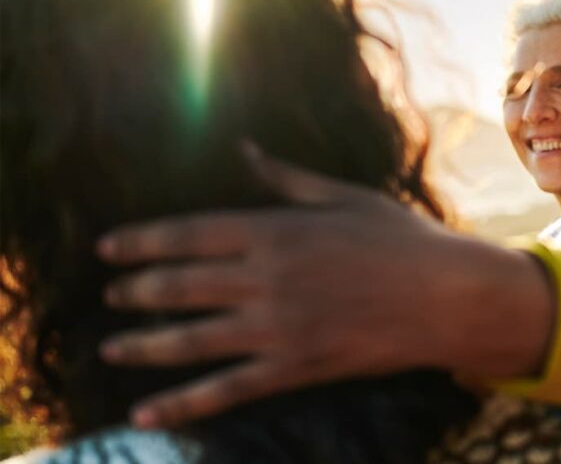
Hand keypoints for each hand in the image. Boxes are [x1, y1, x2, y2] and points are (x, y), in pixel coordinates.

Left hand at [97, 177, 553, 427]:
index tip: (108, 248)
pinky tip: (147, 413)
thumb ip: (287, 179)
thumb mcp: (347, 196)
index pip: (189, 234)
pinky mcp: (296, 367)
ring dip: (143, 345)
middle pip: (180, 286)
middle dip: (136, 291)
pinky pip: (228, 389)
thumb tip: (245, 149)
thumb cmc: (403, 240)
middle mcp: (267, 279)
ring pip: (192, 341)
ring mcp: (279, 328)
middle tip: (109, 295)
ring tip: (112, 348)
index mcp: (277, 231)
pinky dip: (183, 404)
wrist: (449, 297)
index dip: (142, 241)